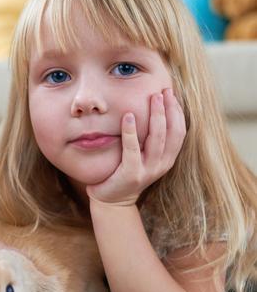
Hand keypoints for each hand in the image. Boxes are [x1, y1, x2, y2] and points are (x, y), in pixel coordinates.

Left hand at [86, 88, 185, 205]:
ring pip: (157, 139)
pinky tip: (128, 116)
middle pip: (172, 132)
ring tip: (152, 98)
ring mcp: (148, 171)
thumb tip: (150, 109)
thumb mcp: (142, 155)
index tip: (171, 93)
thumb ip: (148, 138)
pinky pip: (132, 150)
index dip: (178, 111)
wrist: (111, 200)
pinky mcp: (131, 174)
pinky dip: (131, 132)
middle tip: (163, 91)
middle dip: (169, 109)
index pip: (180, 131)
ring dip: (156, 116)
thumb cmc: (124, 172)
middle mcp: (162, 164)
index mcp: (167, 158)